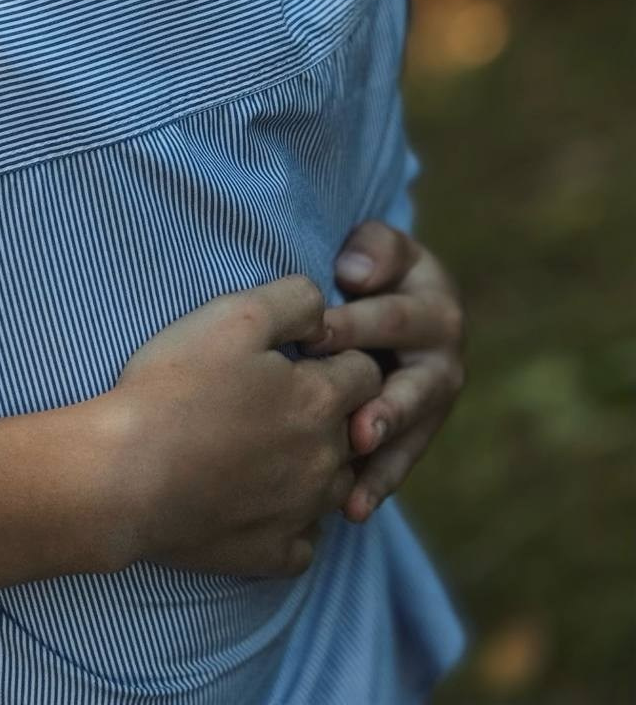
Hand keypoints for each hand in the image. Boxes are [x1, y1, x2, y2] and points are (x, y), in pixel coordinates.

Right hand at [100, 276, 380, 578]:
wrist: (124, 473)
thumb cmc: (175, 386)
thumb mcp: (234, 315)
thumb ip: (294, 301)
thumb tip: (323, 313)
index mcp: (321, 400)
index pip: (366, 372)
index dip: (336, 357)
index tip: (302, 355)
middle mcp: (325, 460)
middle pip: (359, 432)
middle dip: (333, 412)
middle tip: (281, 399)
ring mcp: (302, 513)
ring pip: (338, 488)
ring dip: (319, 467)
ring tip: (271, 449)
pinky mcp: (273, 554)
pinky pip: (306, 542)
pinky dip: (292, 523)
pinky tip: (261, 502)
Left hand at [306, 222, 464, 522]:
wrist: (387, 295)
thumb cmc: (368, 265)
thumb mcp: (375, 246)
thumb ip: (373, 250)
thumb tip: (354, 273)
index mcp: (434, 304)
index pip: (390, 316)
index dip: (350, 326)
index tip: (311, 338)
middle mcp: (444, 356)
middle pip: (411, 384)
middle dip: (381, 407)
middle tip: (353, 429)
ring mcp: (434, 400)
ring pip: (410, 432)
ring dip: (383, 458)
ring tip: (353, 483)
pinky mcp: (418, 432)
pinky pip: (401, 461)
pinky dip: (376, 484)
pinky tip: (351, 508)